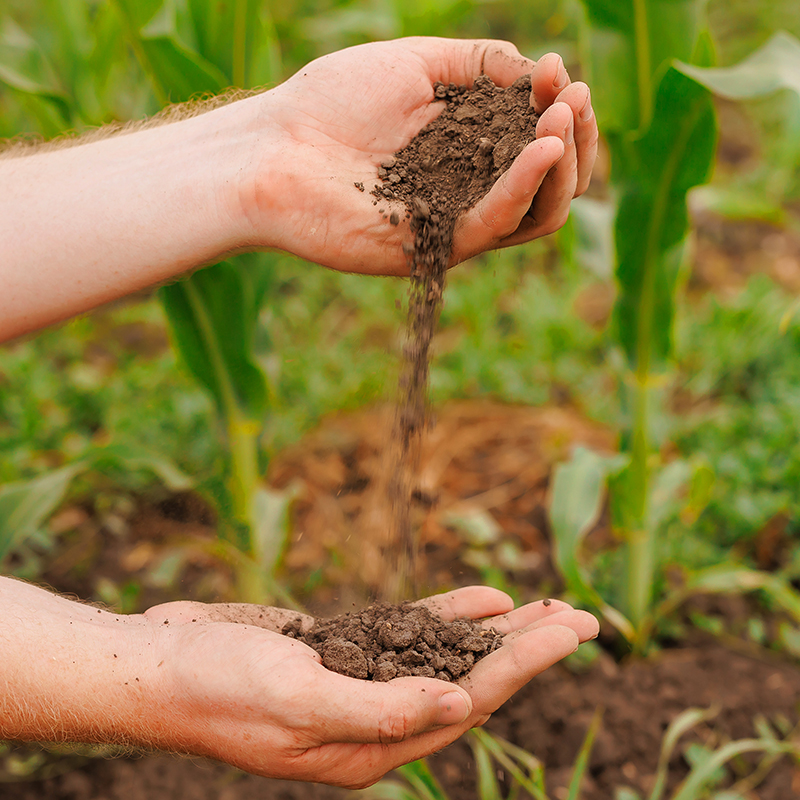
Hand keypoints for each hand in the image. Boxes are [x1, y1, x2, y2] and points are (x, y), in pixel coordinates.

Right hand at [143, 586, 597, 787]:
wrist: (162, 664)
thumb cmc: (218, 685)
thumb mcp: (295, 698)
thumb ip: (377, 710)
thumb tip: (458, 704)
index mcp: (372, 747)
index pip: (469, 703)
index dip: (525, 666)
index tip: (570, 630)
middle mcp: (377, 721)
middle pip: (472, 681)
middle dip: (528, 650)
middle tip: (583, 617)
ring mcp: (362, 685)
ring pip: (447, 657)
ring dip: (497, 633)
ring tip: (545, 606)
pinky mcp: (344, 653)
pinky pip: (410, 635)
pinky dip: (448, 617)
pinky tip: (482, 600)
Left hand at [241, 37, 597, 274]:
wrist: (272, 149)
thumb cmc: (329, 102)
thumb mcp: (413, 63)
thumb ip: (477, 64)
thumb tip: (534, 70)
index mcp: (468, 147)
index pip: (538, 138)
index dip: (558, 106)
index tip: (556, 70)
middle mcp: (470, 188)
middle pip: (552, 181)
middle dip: (577, 137)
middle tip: (574, 98)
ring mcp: (455, 223)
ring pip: (538, 212)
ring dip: (563, 165)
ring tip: (563, 119)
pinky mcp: (435, 250)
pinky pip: (496, 225)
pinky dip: (524, 186)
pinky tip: (543, 148)